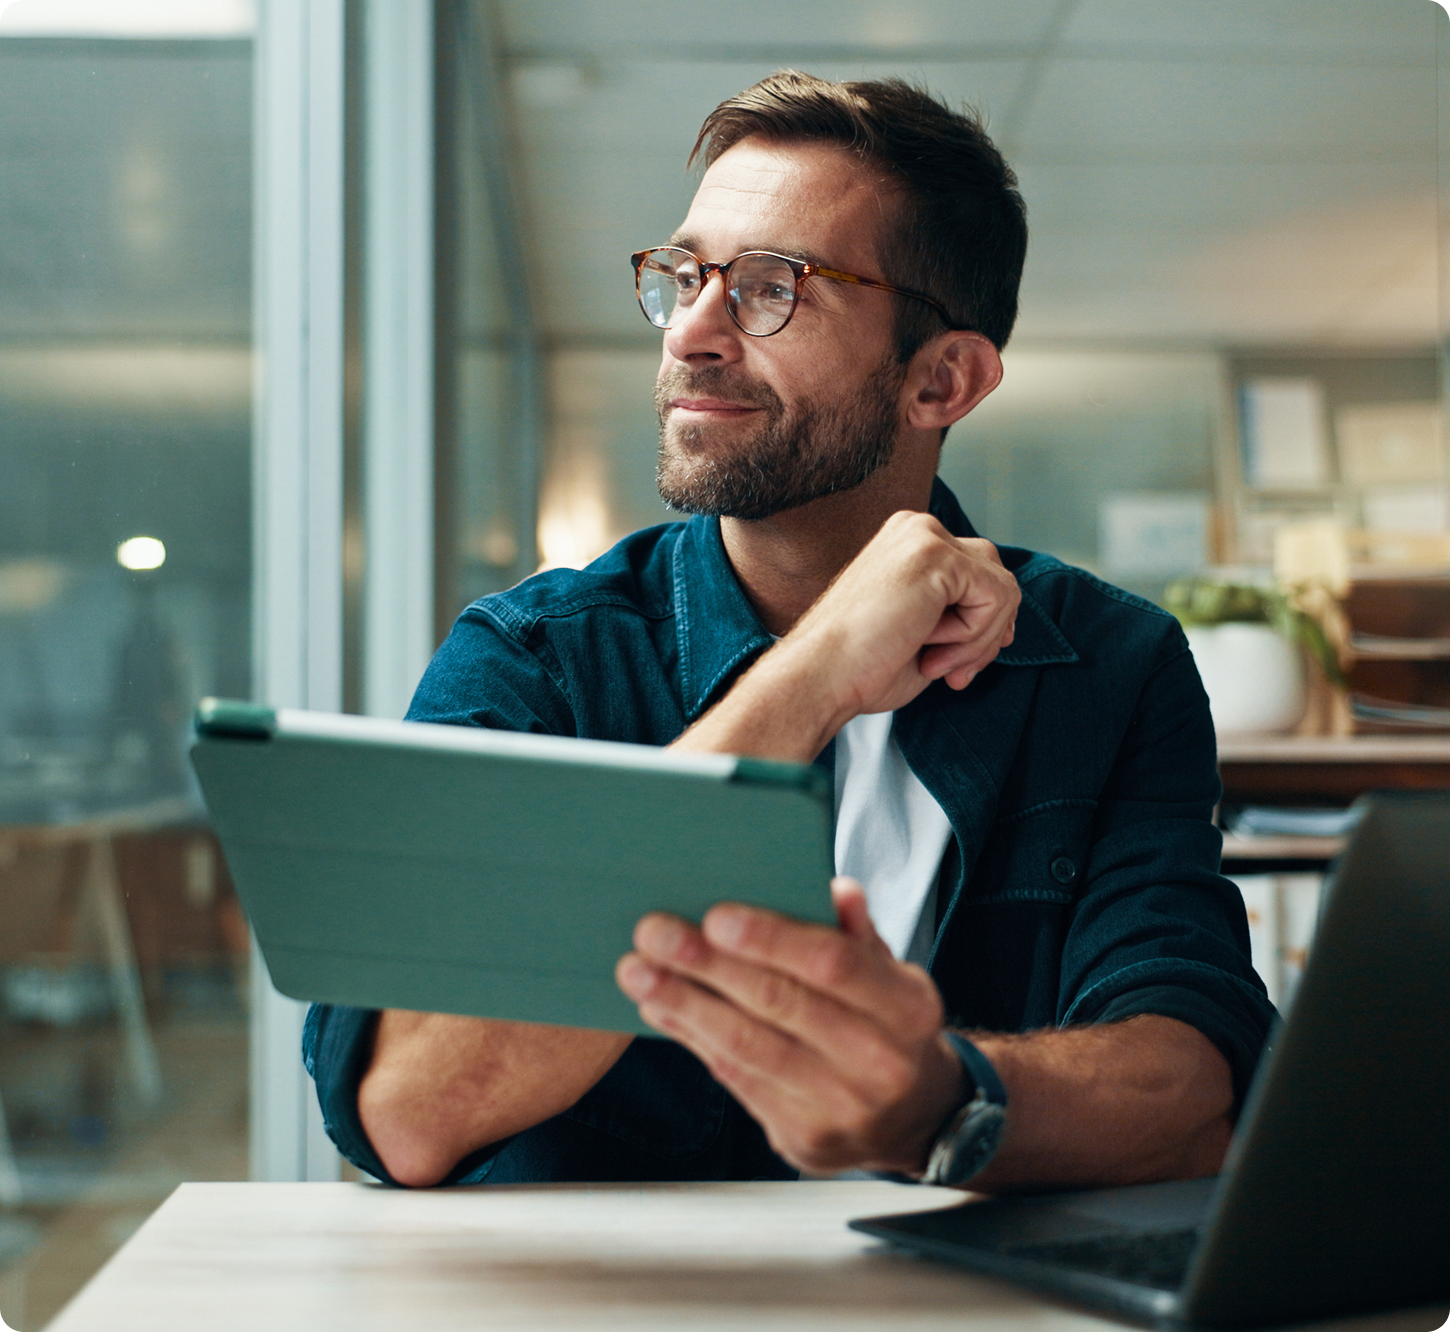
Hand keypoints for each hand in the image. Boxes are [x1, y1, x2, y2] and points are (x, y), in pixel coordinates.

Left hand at [615, 877, 965, 1174]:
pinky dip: (692, 1038)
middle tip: (654, 932)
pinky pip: (736, 1079)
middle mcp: (880, 1063)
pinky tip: (660, 1007)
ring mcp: (841, 1108)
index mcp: (907, 1008)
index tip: (715, 915)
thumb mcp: (892, 975)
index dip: (772, 939)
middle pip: (779, 1004)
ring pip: (748, 1047)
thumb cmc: (887, 1025)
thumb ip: (856, 934)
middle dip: (708, 965)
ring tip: (638, 971)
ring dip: (684, 1003)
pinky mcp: (803, 1139)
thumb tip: (834, 889)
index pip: (833, 964)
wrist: (915, 1119)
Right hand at [787, 509, 1019, 717]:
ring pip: (1002, 589)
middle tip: (950, 672)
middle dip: (986, 633)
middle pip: (996, 576)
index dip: (983, 626)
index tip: (957, 665)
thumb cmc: (862, 664)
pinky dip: (974, 637)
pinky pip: (997, 598)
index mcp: (909, 541)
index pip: (978, 574)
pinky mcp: (937, 555)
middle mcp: (918, 529)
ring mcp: (927, 537)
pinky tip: (929, 646)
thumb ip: (960, 614)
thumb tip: (1008, 624)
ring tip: (933, 662)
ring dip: (978, 640)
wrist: (823, 674)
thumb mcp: (924, 630)